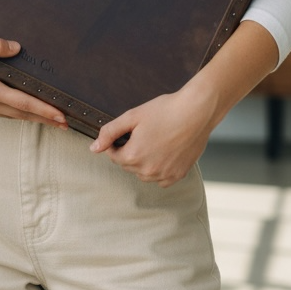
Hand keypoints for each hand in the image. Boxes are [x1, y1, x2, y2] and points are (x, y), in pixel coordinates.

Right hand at [0, 24, 66, 126]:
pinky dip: (15, 113)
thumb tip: (17, 47)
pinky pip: (0, 113)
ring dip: (31, 117)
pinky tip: (20, 109)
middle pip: (22, 114)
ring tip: (49, 118)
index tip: (63, 118)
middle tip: (65, 124)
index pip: (25, 103)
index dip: (46, 111)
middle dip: (45, 119)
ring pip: (12, 115)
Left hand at [89, 82, 217, 187]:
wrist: (197, 111)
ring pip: (144, 173)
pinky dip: (159, 170)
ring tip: (155, 141)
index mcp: (133, 156)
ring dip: (144, 162)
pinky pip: (161, 179)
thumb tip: (94, 148)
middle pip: (128, 165)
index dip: (117, 143)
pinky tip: (165, 153)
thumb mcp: (132, 116)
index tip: (127, 133)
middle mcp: (147, 170)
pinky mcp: (178, 175)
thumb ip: (110, 132)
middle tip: (143, 134)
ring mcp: (164, 175)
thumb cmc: (165, 110)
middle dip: (130, 152)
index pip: (114, 156)